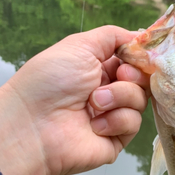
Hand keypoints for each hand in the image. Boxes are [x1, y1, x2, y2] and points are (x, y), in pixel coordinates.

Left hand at [0, 26, 148, 174]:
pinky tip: (94, 125)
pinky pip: (133, 123)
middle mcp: (107, 90)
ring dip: (120, 96)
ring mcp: (112, 115)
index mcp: (98, 68)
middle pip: (141, 79)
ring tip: (94, 102)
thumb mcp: (80, 45)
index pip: (132, 59)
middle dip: (133, 74)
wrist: (33, 125)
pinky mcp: (116, 139)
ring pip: (140, 100)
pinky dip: (116, 120)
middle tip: (119, 74)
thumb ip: (113, 36)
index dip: (139, 55)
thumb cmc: (50, 81)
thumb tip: (141, 35)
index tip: (138, 53)